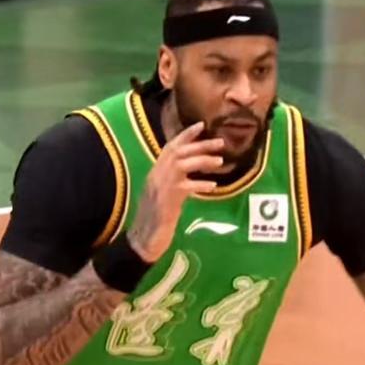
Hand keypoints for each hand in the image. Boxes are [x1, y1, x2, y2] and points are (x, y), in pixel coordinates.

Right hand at [127, 122, 224, 261]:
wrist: (144, 239)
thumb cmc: (155, 219)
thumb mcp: (164, 194)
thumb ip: (174, 180)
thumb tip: (191, 170)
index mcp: (155, 172)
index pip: (170, 147)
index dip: (185, 135)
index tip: (202, 126)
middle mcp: (156, 175)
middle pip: (178, 152)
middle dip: (200, 145)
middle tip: (221, 142)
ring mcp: (160, 187)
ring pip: (181, 164)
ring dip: (202, 160)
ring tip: (220, 161)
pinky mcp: (167, 201)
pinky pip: (186, 187)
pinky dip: (200, 184)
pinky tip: (212, 186)